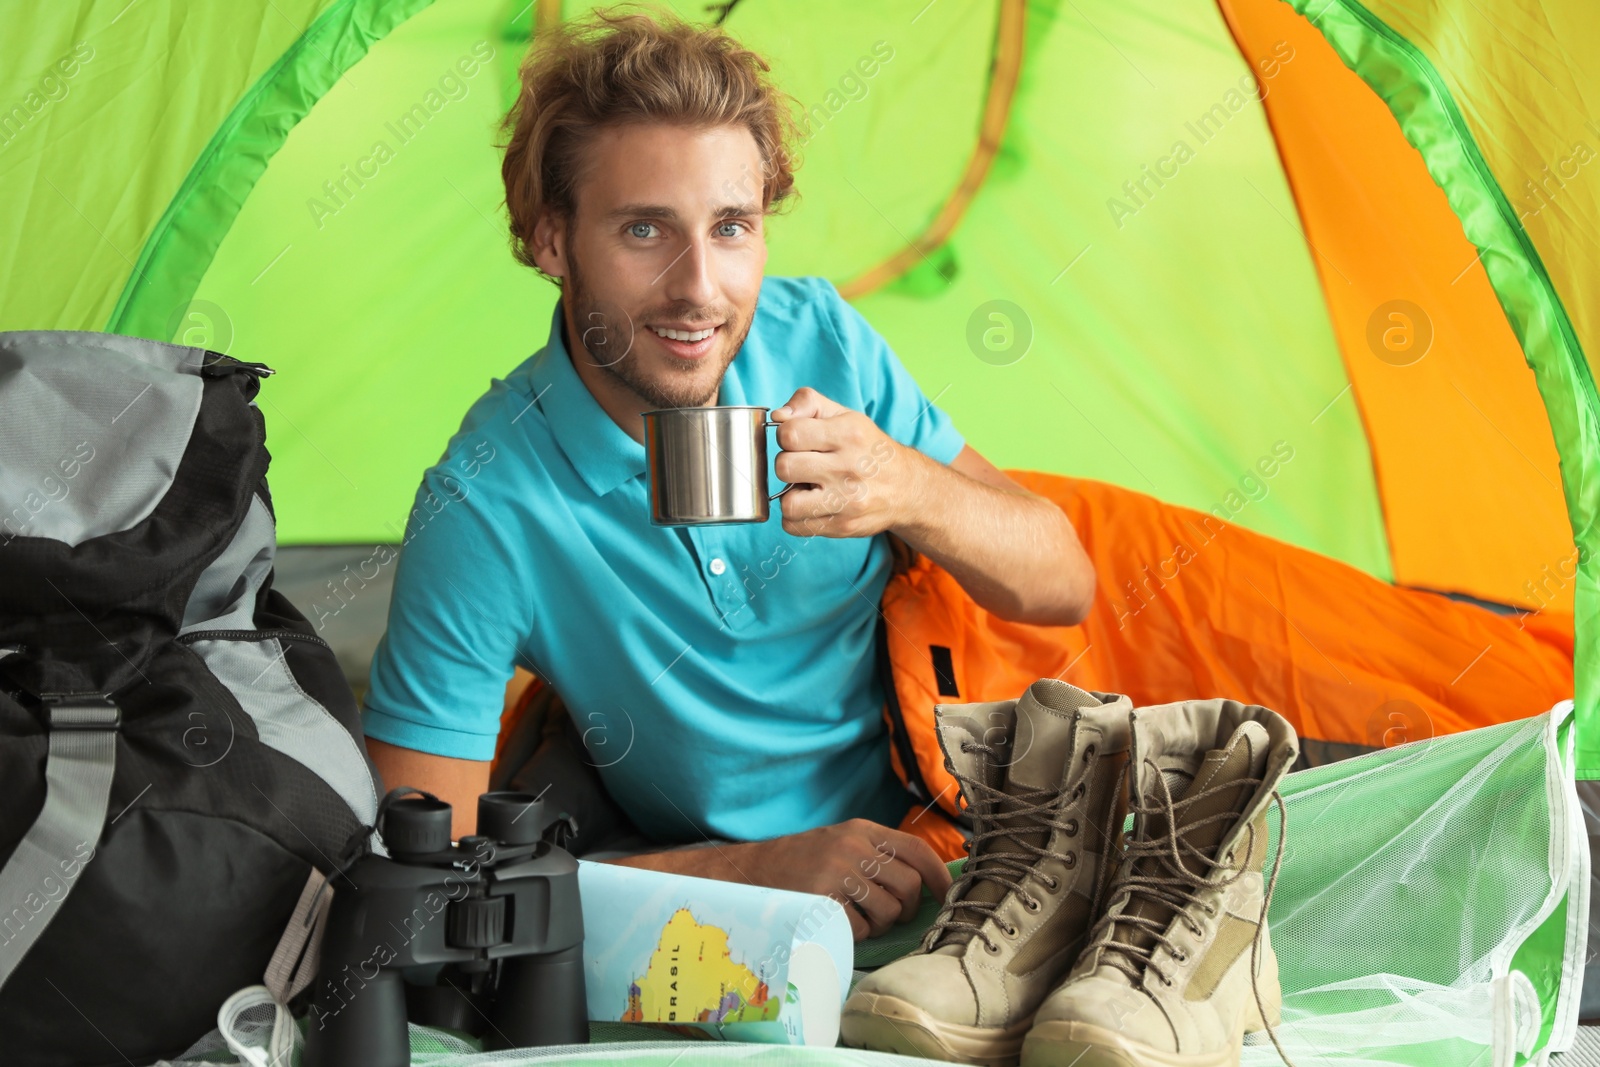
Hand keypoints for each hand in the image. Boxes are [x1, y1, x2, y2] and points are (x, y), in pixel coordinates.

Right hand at [740, 819, 952, 939]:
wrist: (748, 873)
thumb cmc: (799, 864)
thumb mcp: (839, 844)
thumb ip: (876, 855)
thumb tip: (924, 882)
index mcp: (862, 830)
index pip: (917, 849)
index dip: (938, 876)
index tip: (945, 897)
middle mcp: (853, 847)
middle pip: (909, 886)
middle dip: (905, 909)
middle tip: (886, 915)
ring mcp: (837, 872)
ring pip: (889, 911)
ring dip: (878, 925)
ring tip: (857, 918)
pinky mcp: (823, 899)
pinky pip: (860, 929)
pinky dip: (854, 935)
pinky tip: (835, 923)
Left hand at [768, 387, 924, 538]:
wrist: (906, 487)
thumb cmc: (867, 447)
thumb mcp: (844, 415)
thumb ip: (807, 403)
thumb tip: (777, 416)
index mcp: (849, 433)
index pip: (790, 434)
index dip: (785, 436)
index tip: (797, 441)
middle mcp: (850, 468)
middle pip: (784, 467)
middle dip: (787, 465)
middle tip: (803, 465)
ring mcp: (848, 501)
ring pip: (788, 503)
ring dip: (791, 496)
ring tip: (807, 489)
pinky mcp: (844, 526)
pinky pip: (795, 526)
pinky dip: (796, 517)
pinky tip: (812, 506)